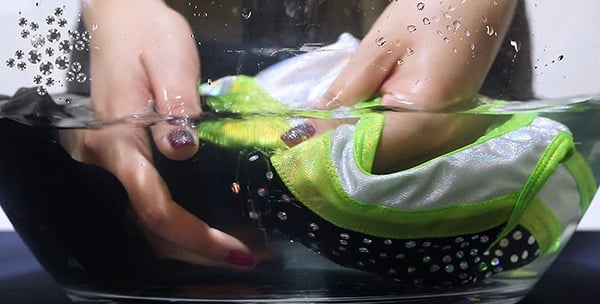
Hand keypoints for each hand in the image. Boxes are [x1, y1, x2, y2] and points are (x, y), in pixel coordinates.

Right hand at [60, 0, 254, 267]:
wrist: (120, 19)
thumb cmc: (147, 33)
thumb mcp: (170, 59)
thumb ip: (176, 105)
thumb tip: (185, 151)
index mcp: (118, 138)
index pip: (155, 206)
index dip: (195, 235)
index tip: (236, 249)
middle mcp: (105, 159)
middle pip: (150, 226)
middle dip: (201, 249)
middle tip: (252, 255)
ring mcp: (108, 162)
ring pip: (146, 221)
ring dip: (192, 242)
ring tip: (241, 247)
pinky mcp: (119, 159)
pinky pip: (147, 203)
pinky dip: (180, 223)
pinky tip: (212, 225)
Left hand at [285, 0, 517, 173]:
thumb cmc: (436, 6)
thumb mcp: (382, 43)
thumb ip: (349, 86)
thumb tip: (314, 119)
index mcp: (428, 117)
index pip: (368, 147)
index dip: (329, 144)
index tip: (294, 139)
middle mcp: (441, 137)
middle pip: (379, 160)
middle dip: (338, 149)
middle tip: (301, 137)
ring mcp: (447, 134)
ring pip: (390, 156)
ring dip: (355, 146)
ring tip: (321, 130)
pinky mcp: (445, 126)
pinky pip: (403, 143)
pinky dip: (375, 136)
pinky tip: (353, 123)